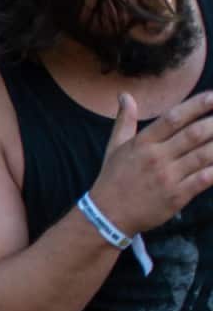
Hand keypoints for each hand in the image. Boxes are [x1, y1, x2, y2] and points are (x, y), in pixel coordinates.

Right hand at [87, 90, 212, 236]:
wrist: (106, 215)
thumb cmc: (112, 179)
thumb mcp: (114, 147)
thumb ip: (125, 120)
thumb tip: (125, 95)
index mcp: (143, 143)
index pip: (173, 118)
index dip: (197, 105)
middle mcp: (156, 157)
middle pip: (193, 134)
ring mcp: (167, 177)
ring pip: (203, 155)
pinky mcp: (176, 196)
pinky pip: (204, 179)